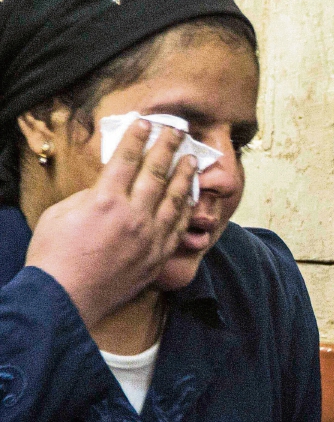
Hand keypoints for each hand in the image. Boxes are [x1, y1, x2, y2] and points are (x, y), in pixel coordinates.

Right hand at [25, 120, 194, 327]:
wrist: (64, 298)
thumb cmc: (53, 256)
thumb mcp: (61, 214)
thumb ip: (89, 196)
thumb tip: (107, 187)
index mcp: (105, 200)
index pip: (126, 160)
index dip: (137, 138)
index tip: (147, 123)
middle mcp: (133, 215)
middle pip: (156, 173)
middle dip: (167, 148)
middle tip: (177, 132)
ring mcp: (149, 237)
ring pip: (174, 199)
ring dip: (184, 176)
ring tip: (191, 159)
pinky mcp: (157, 256)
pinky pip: (179, 228)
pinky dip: (186, 209)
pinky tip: (190, 198)